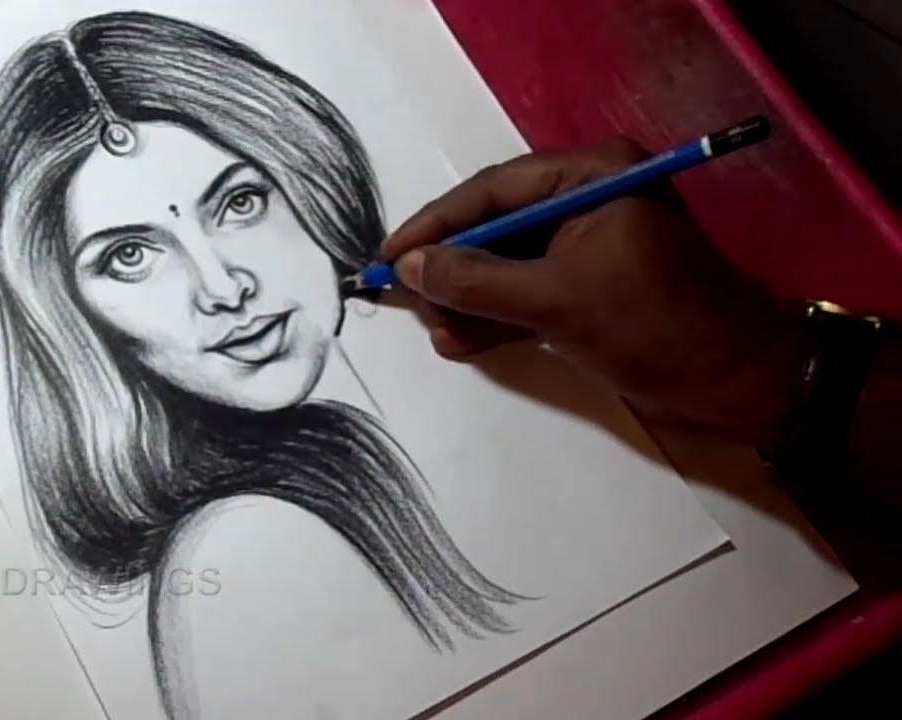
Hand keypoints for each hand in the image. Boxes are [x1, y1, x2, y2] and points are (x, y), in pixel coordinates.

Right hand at [382, 138, 802, 449]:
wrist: (737, 382)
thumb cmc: (654, 327)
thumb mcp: (557, 301)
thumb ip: (477, 282)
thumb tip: (411, 267)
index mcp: (592, 175)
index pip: (494, 190)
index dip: (436, 223)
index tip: (390, 253)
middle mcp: (588, 199)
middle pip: (497, 226)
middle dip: (452, 268)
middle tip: (407, 300)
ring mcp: (589, 245)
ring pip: (508, 265)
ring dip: (469, 300)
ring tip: (435, 332)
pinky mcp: (590, 287)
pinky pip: (529, 293)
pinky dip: (497, 317)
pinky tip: (460, 340)